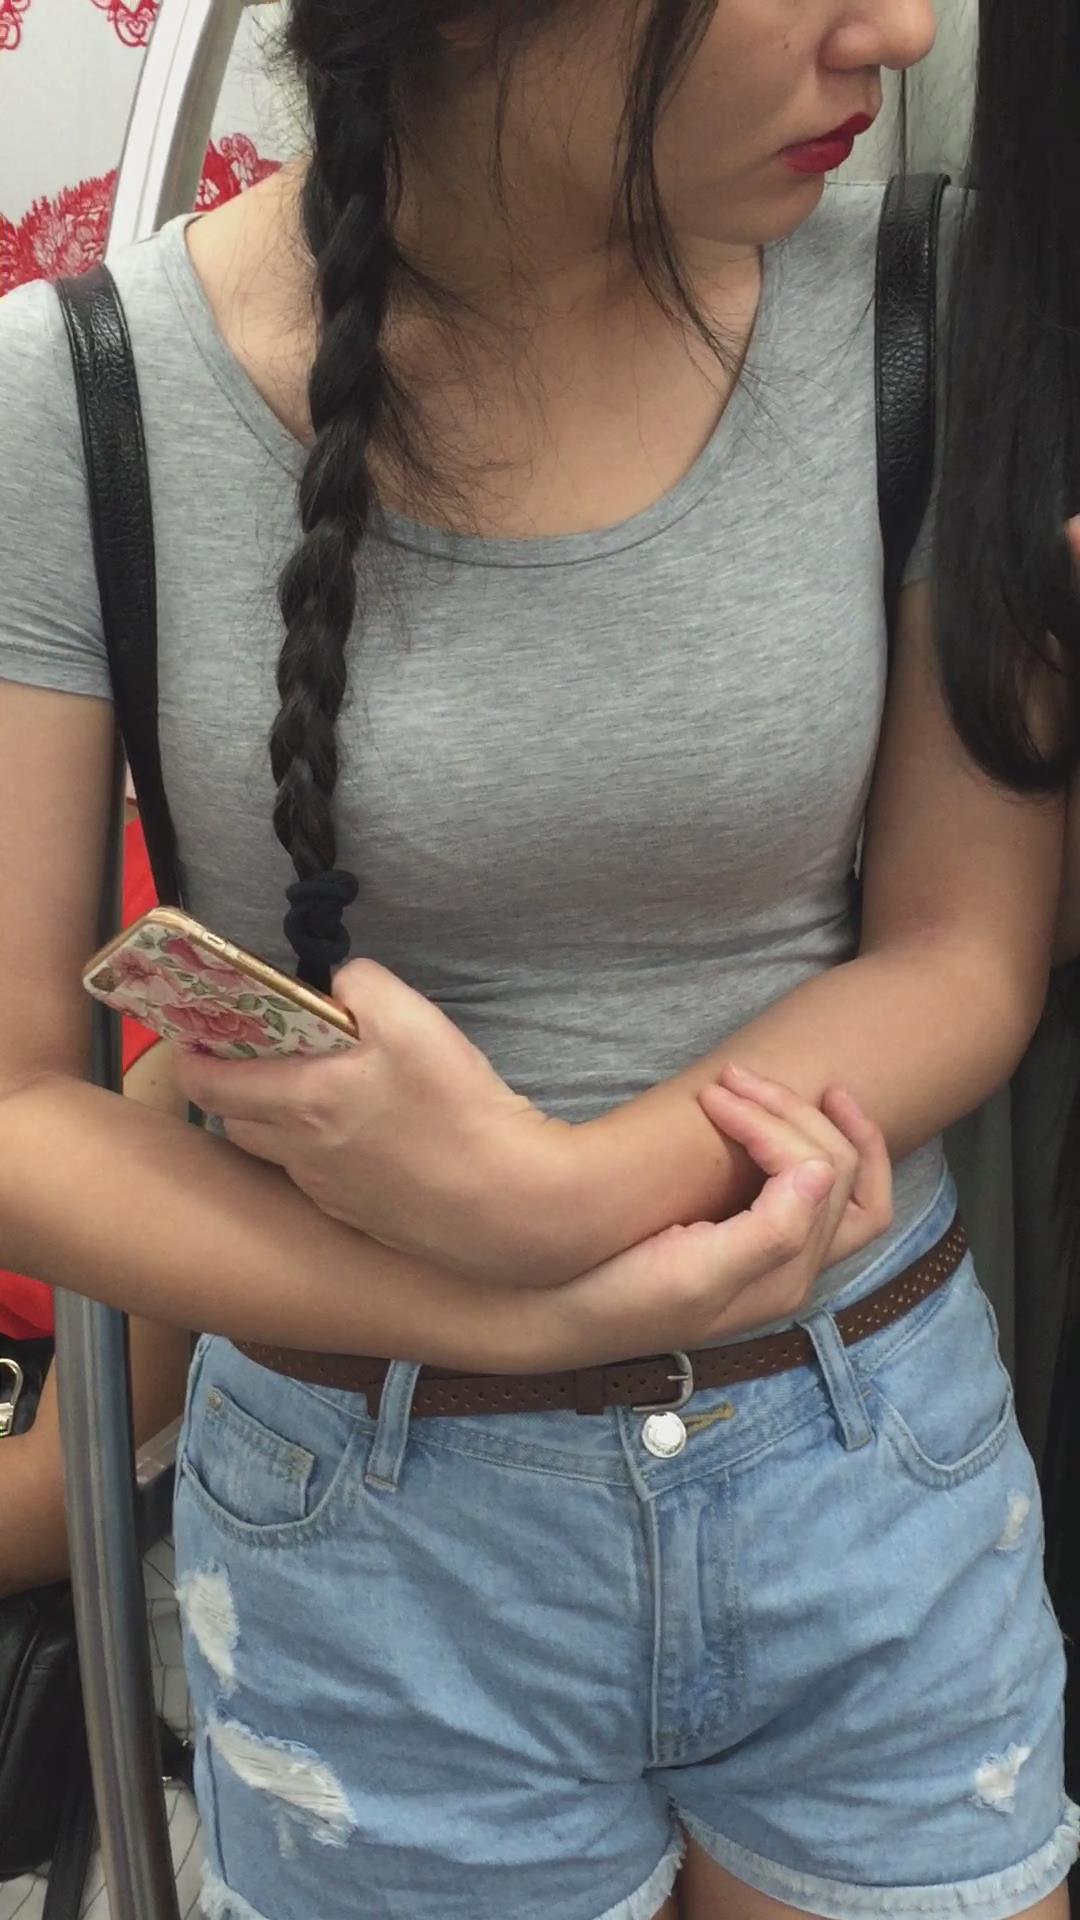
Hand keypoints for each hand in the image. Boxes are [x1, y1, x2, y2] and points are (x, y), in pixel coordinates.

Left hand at [173, 958, 575, 1281]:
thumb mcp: (411, 1017)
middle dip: (231, 1091)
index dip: (191, 1058)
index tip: (193, 1038)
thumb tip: (338, 982)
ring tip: (314, 1097)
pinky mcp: (362, 1218)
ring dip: (277, 1125)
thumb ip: (362, 983)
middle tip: (256, 1060)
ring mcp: (330, 1193)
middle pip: (235, 1124)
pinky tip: (366, 1139)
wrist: (507, 1203)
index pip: (209, 1084)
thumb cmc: (455, 1106)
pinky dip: (322, 1155)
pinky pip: (320, 1181)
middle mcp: (301, 1154)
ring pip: (278, 1155)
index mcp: (300, 1101)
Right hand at [517, 1080, 889, 1369]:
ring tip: (747, 1083)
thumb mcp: (692, 1275)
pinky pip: (804, 1186)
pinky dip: (797, 1143)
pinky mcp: (748, 1242)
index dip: (774, 1124)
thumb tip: (821, 1172)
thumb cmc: (620, 1299)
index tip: (712, 1098)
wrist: (561, 1317)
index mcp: (788, 1275)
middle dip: (794, 1110)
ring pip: (831, 1173)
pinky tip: (764, 1119)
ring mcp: (774, 1254)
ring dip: (801, 1118)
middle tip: (732, 1076)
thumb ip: (771, 1231)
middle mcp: (794, 1266)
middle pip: (837, 1168)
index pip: (819, 1172)